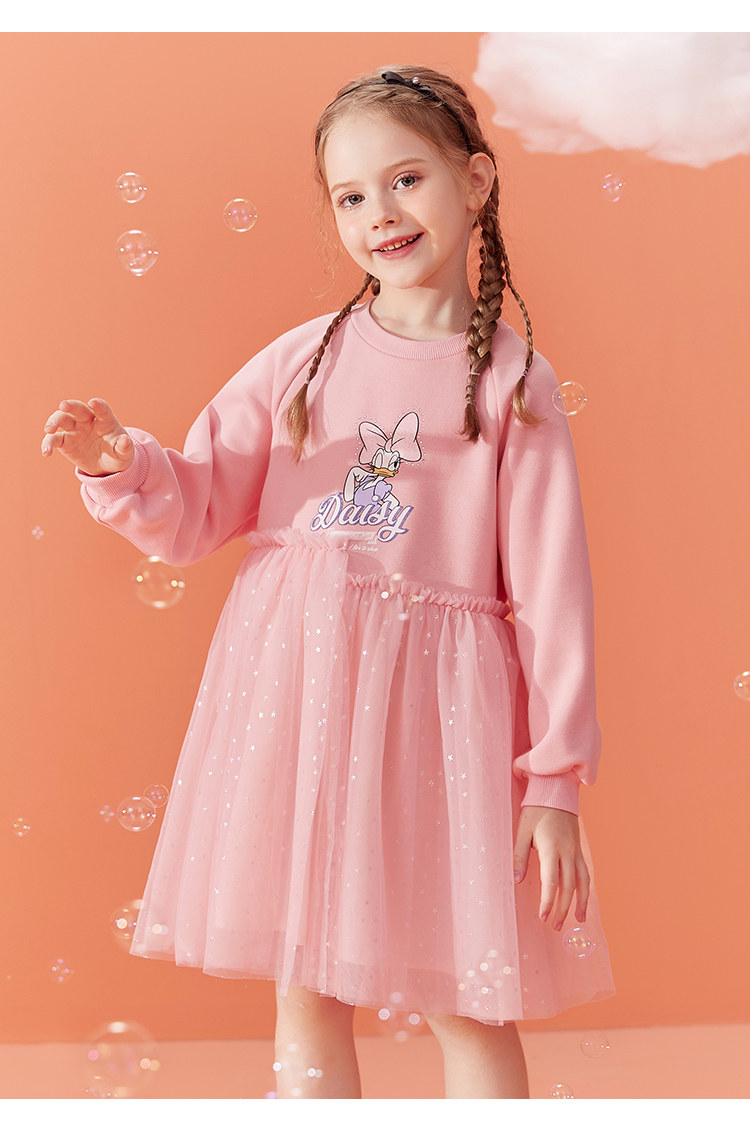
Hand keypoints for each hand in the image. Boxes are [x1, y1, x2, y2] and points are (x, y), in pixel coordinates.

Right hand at [41, 398, 133, 476]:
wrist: (106, 466)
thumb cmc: (117, 454)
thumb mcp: (125, 454)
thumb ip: (125, 447)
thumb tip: (124, 441)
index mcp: (105, 420)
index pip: (102, 409)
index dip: (98, 405)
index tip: (93, 403)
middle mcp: (87, 420)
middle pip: (77, 409)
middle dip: (70, 406)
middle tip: (63, 406)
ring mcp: (74, 429)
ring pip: (61, 420)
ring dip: (53, 422)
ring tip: (49, 430)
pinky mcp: (64, 442)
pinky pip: (54, 440)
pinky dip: (48, 444)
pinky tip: (46, 452)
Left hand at [513, 805, 589, 929]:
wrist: (556, 791)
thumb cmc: (535, 810)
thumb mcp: (522, 830)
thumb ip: (520, 856)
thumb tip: (516, 880)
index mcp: (551, 848)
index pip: (551, 882)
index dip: (548, 901)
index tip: (543, 917)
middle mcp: (567, 852)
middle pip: (568, 886)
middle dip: (562, 908)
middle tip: (554, 926)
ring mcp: (576, 851)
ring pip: (582, 882)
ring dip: (581, 902)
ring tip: (579, 920)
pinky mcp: (579, 849)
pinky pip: (585, 873)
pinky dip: (586, 889)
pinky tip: (584, 899)